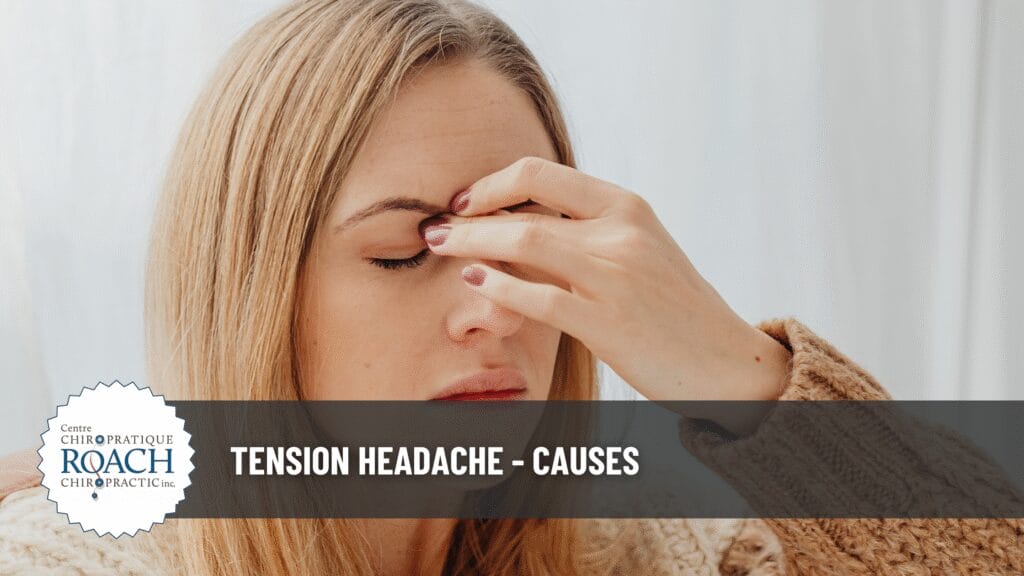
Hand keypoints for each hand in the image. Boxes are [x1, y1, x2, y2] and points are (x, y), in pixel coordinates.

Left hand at [420, 157, 792, 434]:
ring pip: (525, 241)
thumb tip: (519, 224)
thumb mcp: (641, 252)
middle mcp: (621, 232)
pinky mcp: (609, 323)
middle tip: (433, 226)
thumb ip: (588, 233)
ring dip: (470, 242)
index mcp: (627, 207)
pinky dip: (499, 285)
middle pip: (525, 206)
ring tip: (439, 247)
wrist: (727, 363)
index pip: (542, 173)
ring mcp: (616, 276)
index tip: (464, 201)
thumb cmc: (675, 311)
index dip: (493, 183)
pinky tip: (474, 282)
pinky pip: (539, 296)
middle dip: (468, 215)